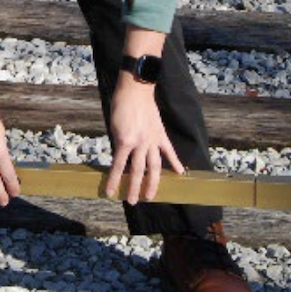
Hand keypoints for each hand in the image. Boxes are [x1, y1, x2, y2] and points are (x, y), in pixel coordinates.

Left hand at [104, 79, 184, 203]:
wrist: (136, 90)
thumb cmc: (120, 106)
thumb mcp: (114, 127)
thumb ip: (119, 144)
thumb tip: (121, 159)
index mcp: (125, 141)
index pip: (118, 166)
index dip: (113, 181)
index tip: (109, 193)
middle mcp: (140, 143)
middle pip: (138, 171)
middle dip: (134, 188)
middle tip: (132, 201)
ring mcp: (153, 139)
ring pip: (155, 166)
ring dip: (153, 182)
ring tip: (150, 196)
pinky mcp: (161, 135)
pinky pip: (169, 151)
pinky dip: (175, 162)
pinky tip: (180, 173)